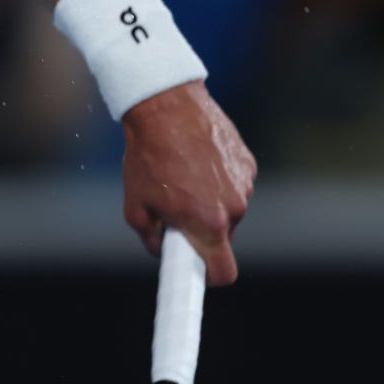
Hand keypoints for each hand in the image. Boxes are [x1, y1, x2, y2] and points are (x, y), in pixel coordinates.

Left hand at [121, 80, 256, 285]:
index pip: (223, 272)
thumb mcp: (135, 204)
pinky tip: (195, 159)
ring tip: (180, 175)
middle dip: (200, 229)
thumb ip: (150, 237)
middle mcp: (234, 207)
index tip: (198, 273)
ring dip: (208, 201)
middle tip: (174, 208)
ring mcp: (245, 184)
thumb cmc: (147, 156)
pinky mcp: (247, 162)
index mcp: (208, 224)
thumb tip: (161, 249)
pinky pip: (233, 183)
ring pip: (227, 208)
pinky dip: (217, 178)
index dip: (209, 276)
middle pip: (221, 237)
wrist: (165, 107)